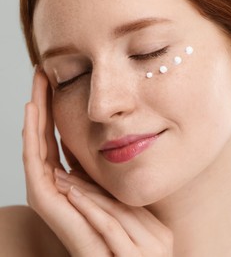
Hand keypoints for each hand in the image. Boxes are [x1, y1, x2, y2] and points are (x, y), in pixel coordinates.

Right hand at [22, 67, 172, 255]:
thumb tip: (124, 140)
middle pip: (45, 137)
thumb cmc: (131, 226)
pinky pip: (34, 162)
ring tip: (35, 85)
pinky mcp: (45, 200)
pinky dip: (30, 136)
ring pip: (35, 145)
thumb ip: (117, 169)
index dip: (59, 111)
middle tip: (42, 72)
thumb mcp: (125, 187)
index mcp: (76, 179)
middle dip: (43, 104)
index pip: (61, 139)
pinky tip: (32, 111)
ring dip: (33, 114)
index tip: (62, 81)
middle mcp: (59, 183)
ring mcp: (50, 191)